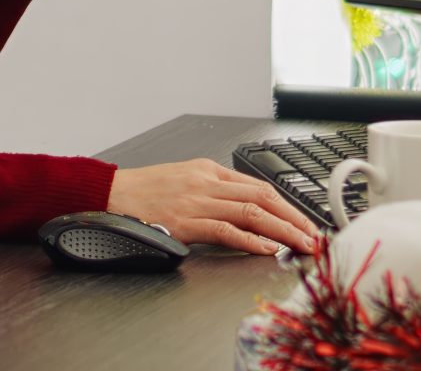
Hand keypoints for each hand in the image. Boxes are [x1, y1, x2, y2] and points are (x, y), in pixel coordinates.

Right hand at [107, 159, 318, 256]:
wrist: (107, 194)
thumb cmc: (142, 192)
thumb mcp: (183, 180)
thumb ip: (212, 191)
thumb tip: (244, 211)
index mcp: (208, 170)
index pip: (259, 187)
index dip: (287, 206)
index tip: (305, 222)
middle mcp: (206, 182)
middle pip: (262, 198)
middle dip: (293, 218)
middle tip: (313, 236)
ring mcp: (196, 201)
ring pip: (250, 213)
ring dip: (281, 230)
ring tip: (300, 245)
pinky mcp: (184, 221)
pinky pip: (224, 230)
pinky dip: (249, 240)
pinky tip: (266, 249)